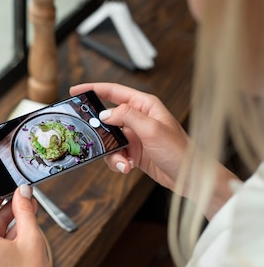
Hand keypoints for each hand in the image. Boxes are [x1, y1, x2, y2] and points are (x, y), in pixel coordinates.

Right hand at [70, 82, 189, 193]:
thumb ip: (127, 117)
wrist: (191, 177)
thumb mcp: (152, 130)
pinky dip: (118, 162)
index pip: (114, 91)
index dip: (93, 89)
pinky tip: (128, 167)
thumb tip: (106, 113)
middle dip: (100, 132)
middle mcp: (139, 118)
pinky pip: (116, 154)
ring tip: (123, 162)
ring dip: (112, 153)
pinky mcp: (135, 151)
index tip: (76, 91)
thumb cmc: (180, 151)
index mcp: (145, 106)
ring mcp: (136, 136)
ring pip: (110, 140)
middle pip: (108, 118)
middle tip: (93, 139)